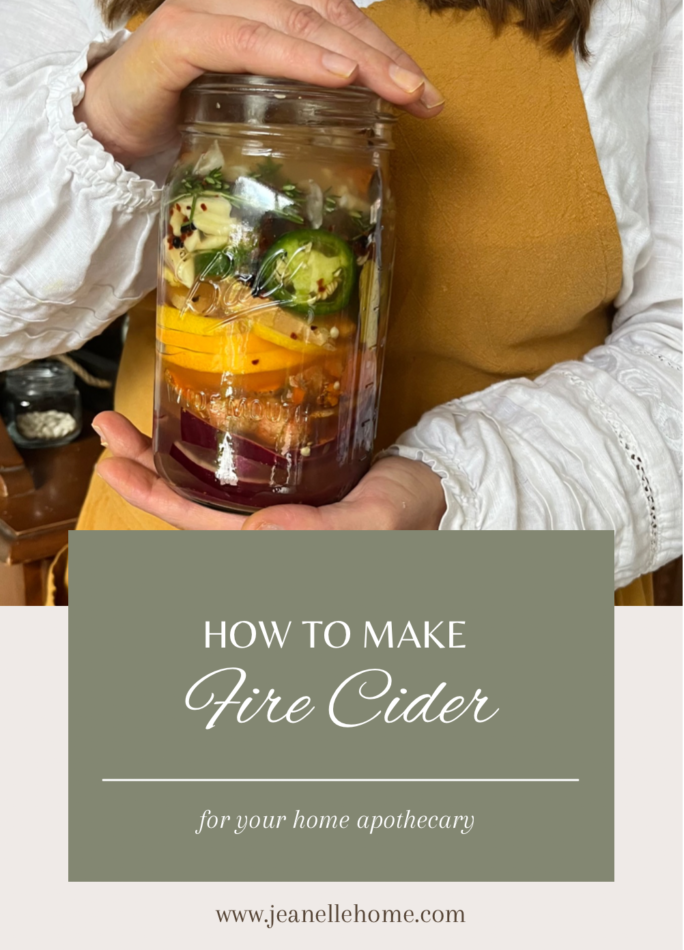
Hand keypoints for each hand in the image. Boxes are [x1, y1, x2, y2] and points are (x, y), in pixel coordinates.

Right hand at [76, 0, 443, 164]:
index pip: (337, 10)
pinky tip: (337, 77)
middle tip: (423, 96)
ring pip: (298, 24)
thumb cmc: (193, 99)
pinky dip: (297, 60)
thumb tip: (374, 95)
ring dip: (355, 60)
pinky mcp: (183, 32)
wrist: (120, 119)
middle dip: (383, 58)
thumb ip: (304, 72)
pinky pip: (251, 43)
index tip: (425, 92)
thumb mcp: (262, 82)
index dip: (386, 48)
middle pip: (327, 14)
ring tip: (397, 91)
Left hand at [92, 412, 445, 530]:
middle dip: (141, 468)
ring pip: (201, 482)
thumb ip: (320, 536)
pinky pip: (230, 466)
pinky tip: (185, 421)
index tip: (113, 466)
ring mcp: (272, 504)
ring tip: (127, 423)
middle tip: (109, 430)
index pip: (195, 524)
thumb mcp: (372, 524)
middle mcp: (264, 528)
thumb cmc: (411, 512)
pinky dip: (200, 444)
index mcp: (276, 544)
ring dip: (161, 453)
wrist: (440, 490)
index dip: (150, 497)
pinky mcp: (284, 480)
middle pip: (186, 501)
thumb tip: (257, 532)